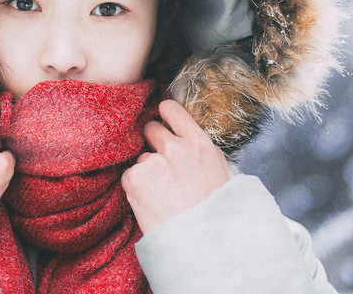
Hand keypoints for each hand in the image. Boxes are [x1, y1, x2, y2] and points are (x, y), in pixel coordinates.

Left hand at [121, 99, 232, 233]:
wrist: (203, 245)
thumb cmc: (216, 213)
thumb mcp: (222, 173)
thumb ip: (201, 151)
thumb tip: (188, 138)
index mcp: (199, 143)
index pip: (172, 109)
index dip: (164, 113)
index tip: (162, 117)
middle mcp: (175, 148)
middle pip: (151, 128)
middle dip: (153, 143)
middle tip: (162, 166)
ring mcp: (153, 162)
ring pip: (142, 158)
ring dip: (148, 171)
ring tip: (164, 195)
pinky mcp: (135, 179)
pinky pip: (130, 176)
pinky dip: (137, 188)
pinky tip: (153, 203)